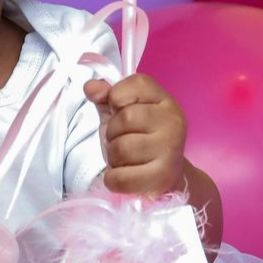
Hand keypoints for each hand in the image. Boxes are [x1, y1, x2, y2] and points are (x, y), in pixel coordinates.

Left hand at [84, 73, 186, 196]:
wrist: (166, 176)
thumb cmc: (140, 140)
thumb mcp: (121, 113)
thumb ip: (105, 96)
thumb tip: (90, 87)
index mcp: (164, 101)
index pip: (136, 84)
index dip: (117, 97)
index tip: (119, 110)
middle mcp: (172, 121)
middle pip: (125, 119)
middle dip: (112, 132)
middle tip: (122, 140)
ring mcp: (170, 150)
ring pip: (121, 149)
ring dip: (113, 157)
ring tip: (125, 159)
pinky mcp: (162, 177)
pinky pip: (120, 177)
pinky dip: (113, 179)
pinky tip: (125, 175)